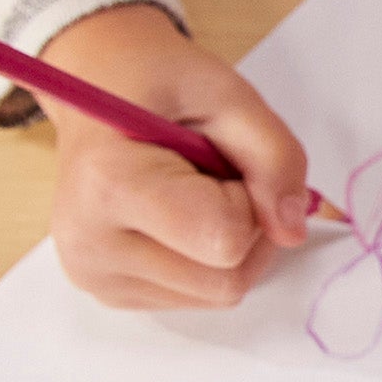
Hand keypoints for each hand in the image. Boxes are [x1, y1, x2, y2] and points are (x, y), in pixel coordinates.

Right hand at [40, 3, 316, 309]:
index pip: (225, 240)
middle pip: (226, 282)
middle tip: (215, 176)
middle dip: (247, 228)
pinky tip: (177, 216)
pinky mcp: (106, 291)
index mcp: (110, 187)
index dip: (248, 200)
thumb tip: (292, 234)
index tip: (220, 160)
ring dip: (230, 246)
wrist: (97, 88)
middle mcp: (88, 245)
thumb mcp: (232, 96)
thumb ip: (276, 159)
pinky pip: (194, 296)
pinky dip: (206, 260)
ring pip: (216, 295)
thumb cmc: (160, 84)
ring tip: (193, 192)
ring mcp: (93, 275)